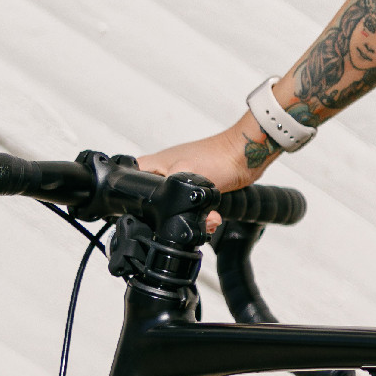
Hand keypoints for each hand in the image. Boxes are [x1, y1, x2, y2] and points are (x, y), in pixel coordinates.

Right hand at [136, 122, 277, 229]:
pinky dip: (202, 216)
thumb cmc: (218, 156)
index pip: (130, 185)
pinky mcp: (197, 189)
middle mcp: (164, 172)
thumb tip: (163, 214)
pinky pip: (193, 210)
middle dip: (169, 217)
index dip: (137, 204)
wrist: (246, 157)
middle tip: (182, 219)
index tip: (150, 215)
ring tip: (206, 219)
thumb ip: (168, 195)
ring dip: (191, 219)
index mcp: (153, 165)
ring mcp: (181, 181)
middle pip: (154, 204)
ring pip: (175, 210)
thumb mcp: (185, 178)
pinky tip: (212, 218)